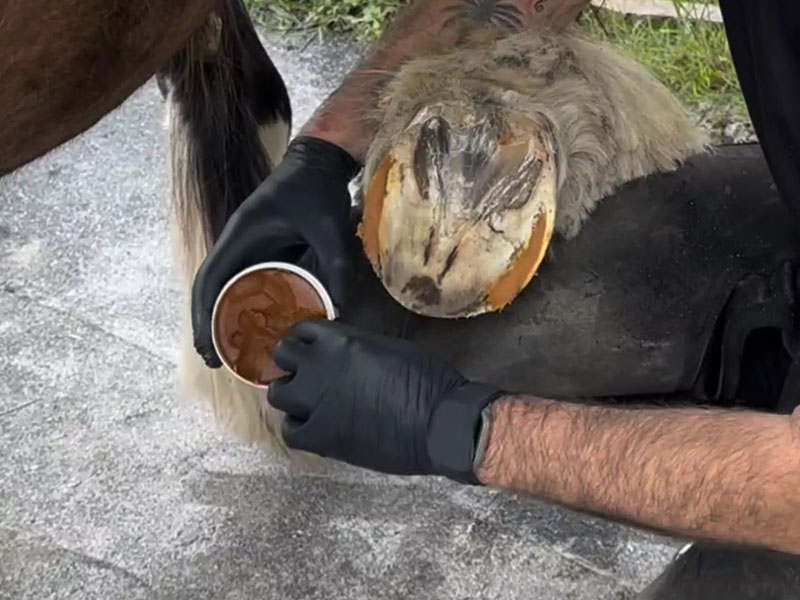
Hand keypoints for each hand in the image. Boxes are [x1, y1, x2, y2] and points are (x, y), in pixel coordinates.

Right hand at [191, 136, 359, 366]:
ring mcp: (250, 248)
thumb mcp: (328, 226)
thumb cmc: (316, 188)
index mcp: (240, 236)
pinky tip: (263, 328)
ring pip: (230, 289)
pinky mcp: (266, 251)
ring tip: (237, 353)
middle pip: (214, 290)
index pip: (210, 281)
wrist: (320, 162)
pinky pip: (251, 283)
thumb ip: (336, 262)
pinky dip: (250, 306)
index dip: (202, 316)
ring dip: (228, 318)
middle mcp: (238, 244)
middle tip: (220, 362)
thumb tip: (341, 308)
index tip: (206, 348)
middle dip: (211, 326)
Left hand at [266, 320, 501, 481]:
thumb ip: (358, 348)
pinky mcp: (320, 435)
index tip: (312, 350)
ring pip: (278, 393)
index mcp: (341, 340)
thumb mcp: (389, 348)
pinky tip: (312, 427)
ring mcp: (317, 401)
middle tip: (306, 375)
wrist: (439, 422)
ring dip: (291, 395)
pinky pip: (290, 430)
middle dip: (293, 364)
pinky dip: (298, 428)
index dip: (307, 342)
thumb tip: (346, 357)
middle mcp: (321, 365)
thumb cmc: (428, 382)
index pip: (303, 331)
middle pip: (283, 356)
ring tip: (306, 402)